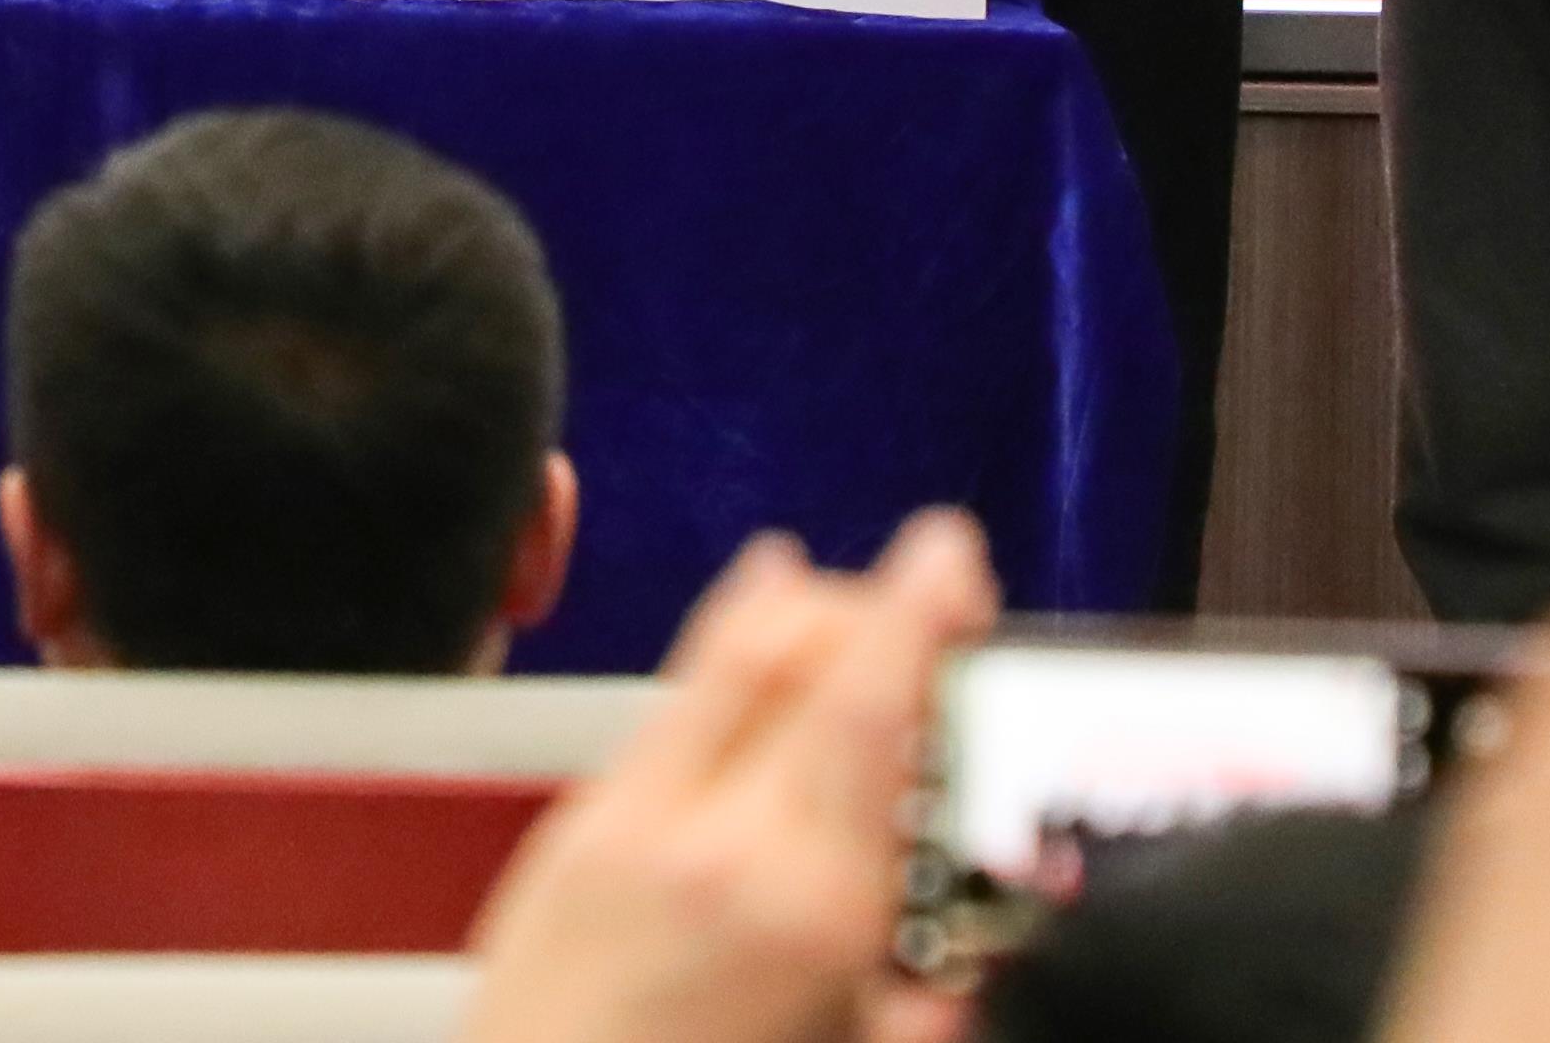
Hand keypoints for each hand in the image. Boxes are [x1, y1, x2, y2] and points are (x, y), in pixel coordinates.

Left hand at [456, 509, 996, 1042]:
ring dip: (791, 619)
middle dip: (867, 600)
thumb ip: (924, 1010)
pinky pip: (660, 712)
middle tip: (931, 590)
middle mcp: (705, 838)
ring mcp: (622, 827)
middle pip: (791, 648)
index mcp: (798, 904)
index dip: (916, 607)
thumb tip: (982, 965)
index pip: (866, 700)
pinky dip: (718, 666)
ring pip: (714, 662)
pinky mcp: (567, 843)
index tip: (952, 552)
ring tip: (847, 607)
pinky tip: (748, 667)